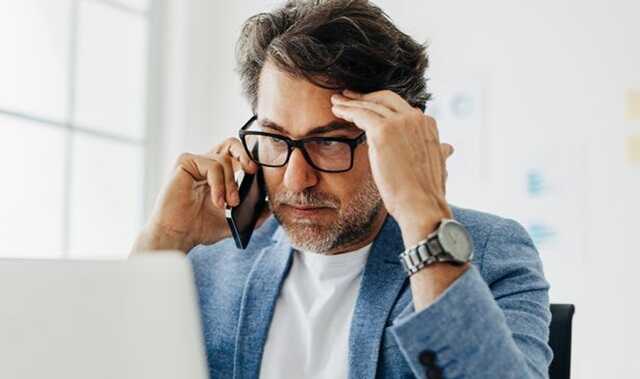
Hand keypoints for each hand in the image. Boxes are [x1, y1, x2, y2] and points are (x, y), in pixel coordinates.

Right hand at [131, 138, 270, 253]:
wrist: (177, 235)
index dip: (250, 159)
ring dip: (231, 184)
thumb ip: (251, 213)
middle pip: (231, 143)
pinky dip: (219, 184)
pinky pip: (212, 165)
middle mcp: (206, 164)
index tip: (259, 174)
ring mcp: (195, 161)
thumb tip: (270, 206)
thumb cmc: (199, 227)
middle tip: (252, 171)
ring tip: (229, 203)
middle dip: (246, 155)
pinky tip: (217, 201)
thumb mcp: (232, 220)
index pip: (237, 154)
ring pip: (224, 159)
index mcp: (217, 173)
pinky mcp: (185, 163)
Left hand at [331, 89, 453, 244]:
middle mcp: (416, 118)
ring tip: (336, 102)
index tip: (369, 106)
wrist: (421, 205)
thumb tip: (447, 148)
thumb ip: (438, 151)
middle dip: (365, 96)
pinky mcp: (383, 131)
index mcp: (428, 124)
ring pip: (370, 105)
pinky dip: (347, 110)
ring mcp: (400, 122)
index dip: (382, 105)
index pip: (401, 107)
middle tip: (348, 96)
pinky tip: (336, 111)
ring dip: (351, 102)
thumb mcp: (438, 165)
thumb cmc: (426, 193)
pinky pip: (360, 114)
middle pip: (385, 98)